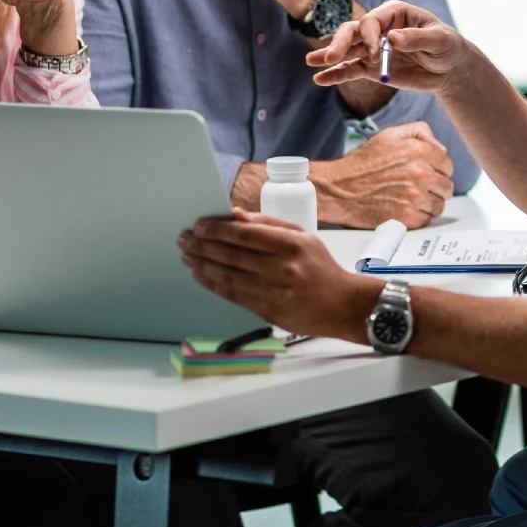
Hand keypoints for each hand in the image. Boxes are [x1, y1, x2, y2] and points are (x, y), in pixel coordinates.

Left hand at [179, 210, 377, 341]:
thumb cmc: (321, 267)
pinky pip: (233, 296)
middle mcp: (280, 268)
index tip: (199, 225)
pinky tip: (201, 275)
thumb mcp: (303, 236)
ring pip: (227, 276)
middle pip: (231, 255)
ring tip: (187, 256)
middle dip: (202, 245)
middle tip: (185, 239)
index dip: (217, 229)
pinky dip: (213, 284)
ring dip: (202, 265)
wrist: (341, 305)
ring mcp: (273, 292)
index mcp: (291, 245)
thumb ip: (269, 225)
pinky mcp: (267, 311)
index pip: (244, 234)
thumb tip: (236, 216)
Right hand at [306, 0, 473, 94]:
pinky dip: (336, 74)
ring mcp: (373, 48)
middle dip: (340, 43)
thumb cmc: (447, 47)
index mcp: (394, 13)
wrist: (450, 68)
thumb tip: (393, 38)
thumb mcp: (440, 40)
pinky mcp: (372, 68)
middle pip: (353, 32)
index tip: (375, 54)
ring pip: (347, 50)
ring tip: (312, 62)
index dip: (369, 36)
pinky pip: (351, 70)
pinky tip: (320, 79)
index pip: (372, 21)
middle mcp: (379, 28)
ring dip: (330, 56)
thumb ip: (417, 39)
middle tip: (330, 57)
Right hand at [310, 121, 452, 227]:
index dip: (437, 170)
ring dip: (428, 204)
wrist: (339, 189)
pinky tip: (404, 209)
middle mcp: (420, 173)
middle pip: (446, 186)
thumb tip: (440, 147)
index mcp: (418, 151)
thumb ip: (419, 132)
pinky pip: (427, 219)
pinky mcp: (408, 218)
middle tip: (418, 188)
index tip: (426, 174)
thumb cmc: (361, 164)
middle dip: (434, 188)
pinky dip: (418, 217)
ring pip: (439, 205)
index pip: (447, 165)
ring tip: (410, 199)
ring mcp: (415, 197)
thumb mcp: (389, 136)